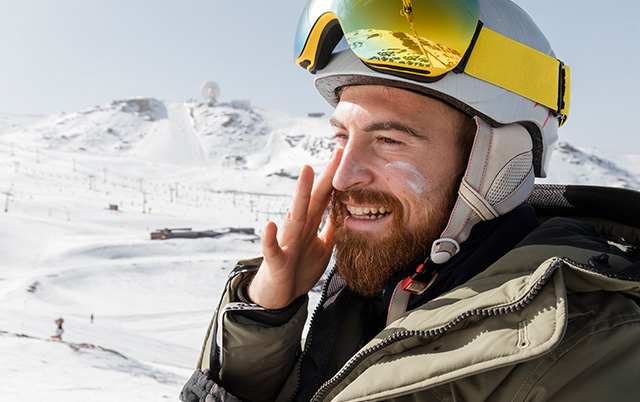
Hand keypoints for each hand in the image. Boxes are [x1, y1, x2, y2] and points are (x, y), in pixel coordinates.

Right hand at [248, 149, 342, 308]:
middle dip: (325, 176)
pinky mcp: (276, 260)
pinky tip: (269, 225)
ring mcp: (286, 241)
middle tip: (337, 153)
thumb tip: (348, 211)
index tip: (347, 157)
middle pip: (313, 198)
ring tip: (306, 172)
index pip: (325, 197)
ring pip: (294, 214)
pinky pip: (271, 248)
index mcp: (310, 224)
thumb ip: (332, 228)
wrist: (278, 296)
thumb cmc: (299, 268)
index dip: (337, 178)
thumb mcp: (323, 247)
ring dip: (300, 193)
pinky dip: (269, 237)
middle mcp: (298, 227)